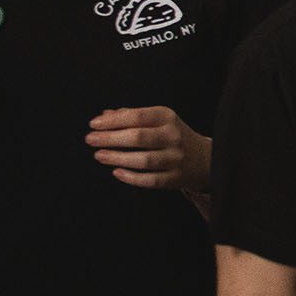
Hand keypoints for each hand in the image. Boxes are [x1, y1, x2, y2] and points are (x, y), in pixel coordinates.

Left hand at [86, 105, 209, 190]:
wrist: (204, 158)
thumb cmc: (173, 136)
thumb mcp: (159, 120)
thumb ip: (132, 116)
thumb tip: (104, 116)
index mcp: (168, 118)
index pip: (138, 116)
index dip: (113, 121)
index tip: (94, 124)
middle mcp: (173, 136)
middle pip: (138, 137)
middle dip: (110, 138)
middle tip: (90, 139)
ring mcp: (175, 158)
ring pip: (143, 160)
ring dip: (117, 158)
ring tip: (99, 155)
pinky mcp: (174, 178)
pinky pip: (150, 180)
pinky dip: (131, 177)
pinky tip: (116, 172)